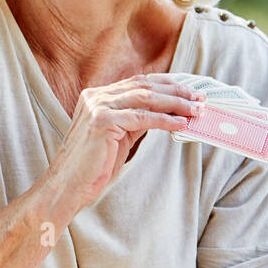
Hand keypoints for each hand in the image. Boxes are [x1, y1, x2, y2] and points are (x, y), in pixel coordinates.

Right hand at [42, 74, 203, 215]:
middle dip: (176, 91)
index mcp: (96, 96)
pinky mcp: (103, 121)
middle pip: (144, 85)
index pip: (138, 82)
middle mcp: (96, 96)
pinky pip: (142, 117)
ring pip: (146, 98)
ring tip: (196, 110)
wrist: (68, 185)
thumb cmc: (92, 166)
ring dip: (176, 103)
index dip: (167, 84)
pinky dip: (165, 120)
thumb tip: (167, 113)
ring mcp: (98, 107)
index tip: (190, 91)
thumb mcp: (117, 136)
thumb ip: (135, 120)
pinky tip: (181, 124)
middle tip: (200, 98)